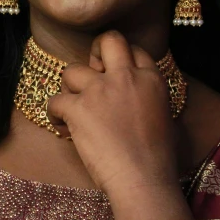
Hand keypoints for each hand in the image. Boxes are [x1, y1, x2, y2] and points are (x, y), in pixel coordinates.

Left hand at [46, 30, 178, 196]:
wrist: (144, 179)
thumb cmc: (158, 159)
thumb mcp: (165, 116)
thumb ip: (148, 97)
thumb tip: (131, 99)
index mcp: (151, 79)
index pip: (133, 50)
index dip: (120, 60)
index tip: (112, 75)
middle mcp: (126, 77)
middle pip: (108, 40)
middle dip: (95, 51)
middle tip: (90, 72)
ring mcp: (100, 90)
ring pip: (71, 70)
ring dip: (69, 89)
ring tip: (73, 109)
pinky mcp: (78, 108)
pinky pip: (54, 100)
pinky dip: (55, 114)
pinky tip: (63, 128)